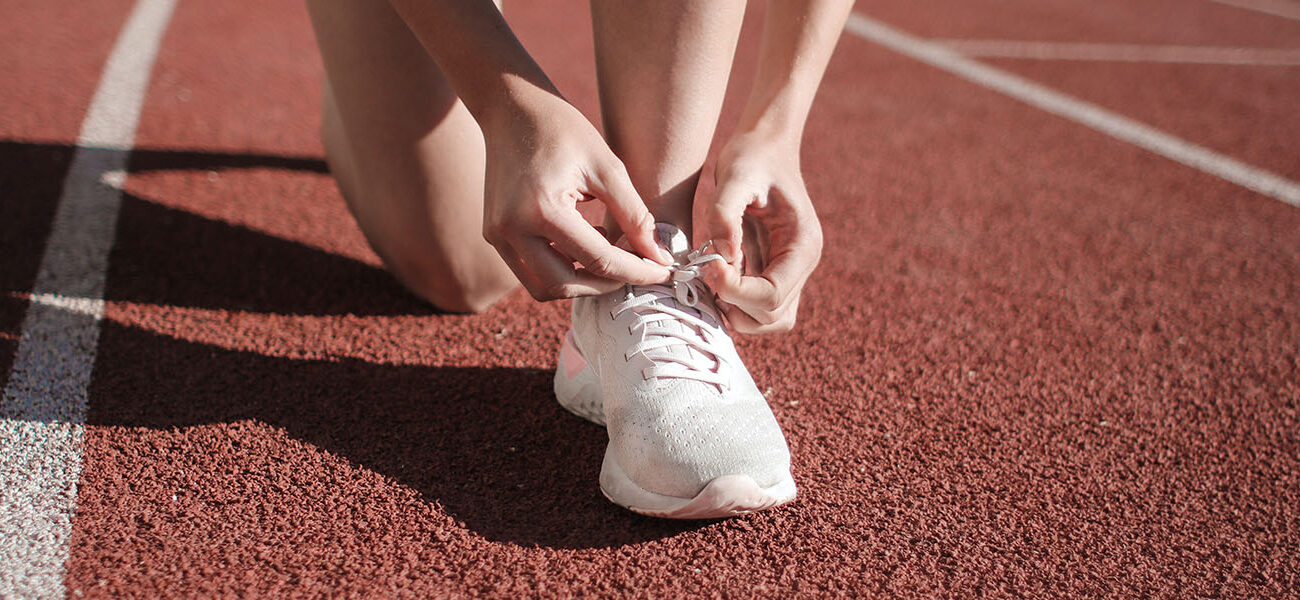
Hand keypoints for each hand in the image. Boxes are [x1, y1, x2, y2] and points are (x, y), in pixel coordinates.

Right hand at [480, 86, 671, 300]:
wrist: (513, 108)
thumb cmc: (563, 130)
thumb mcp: (608, 167)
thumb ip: (635, 216)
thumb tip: (659, 257)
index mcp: (542, 209)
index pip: (599, 260)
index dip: (637, 271)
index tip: (664, 271)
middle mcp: (511, 229)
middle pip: (566, 285)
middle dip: (606, 284)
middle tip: (637, 268)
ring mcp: (497, 235)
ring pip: (544, 287)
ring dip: (581, 282)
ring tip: (609, 254)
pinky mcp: (494, 236)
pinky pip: (529, 271)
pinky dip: (560, 269)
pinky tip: (585, 243)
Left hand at [693, 129, 822, 332]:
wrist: (764, 147)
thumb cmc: (752, 157)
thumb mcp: (735, 175)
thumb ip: (725, 214)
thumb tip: (722, 256)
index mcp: (803, 244)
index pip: (774, 294)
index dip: (737, 291)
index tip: (709, 266)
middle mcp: (801, 264)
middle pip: (772, 315)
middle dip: (735, 303)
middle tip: (708, 271)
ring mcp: (790, 271)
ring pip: (767, 320)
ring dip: (735, 309)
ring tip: (712, 276)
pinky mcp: (773, 272)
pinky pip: (757, 307)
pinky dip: (734, 302)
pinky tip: (715, 274)